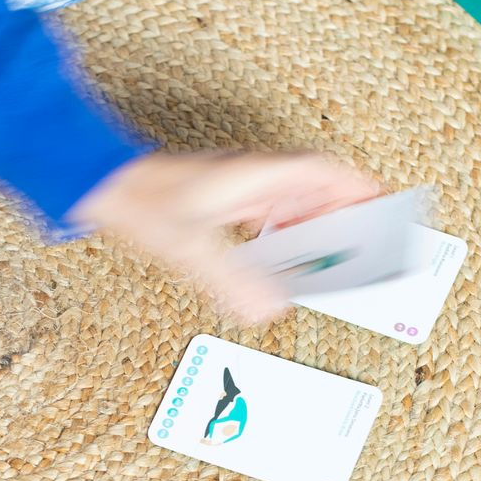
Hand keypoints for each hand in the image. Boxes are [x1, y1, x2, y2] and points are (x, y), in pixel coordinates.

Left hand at [69, 151, 379, 322]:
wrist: (99, 183)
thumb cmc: (140, 201)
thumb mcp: (189, 247)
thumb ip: (230, 280)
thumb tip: (269, 310)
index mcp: (253, 176)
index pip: (320, 170)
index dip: (355, 185)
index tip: (382, 201)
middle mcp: (248, 177)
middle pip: (312, 187)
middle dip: (342, 212)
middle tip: (365, 240)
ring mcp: (232, 187)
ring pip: (288, 200)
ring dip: (311, 224)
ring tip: (330, 255)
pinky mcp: (216, 201)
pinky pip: (265, 214)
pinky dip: (282, 233)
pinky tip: (280, 257)